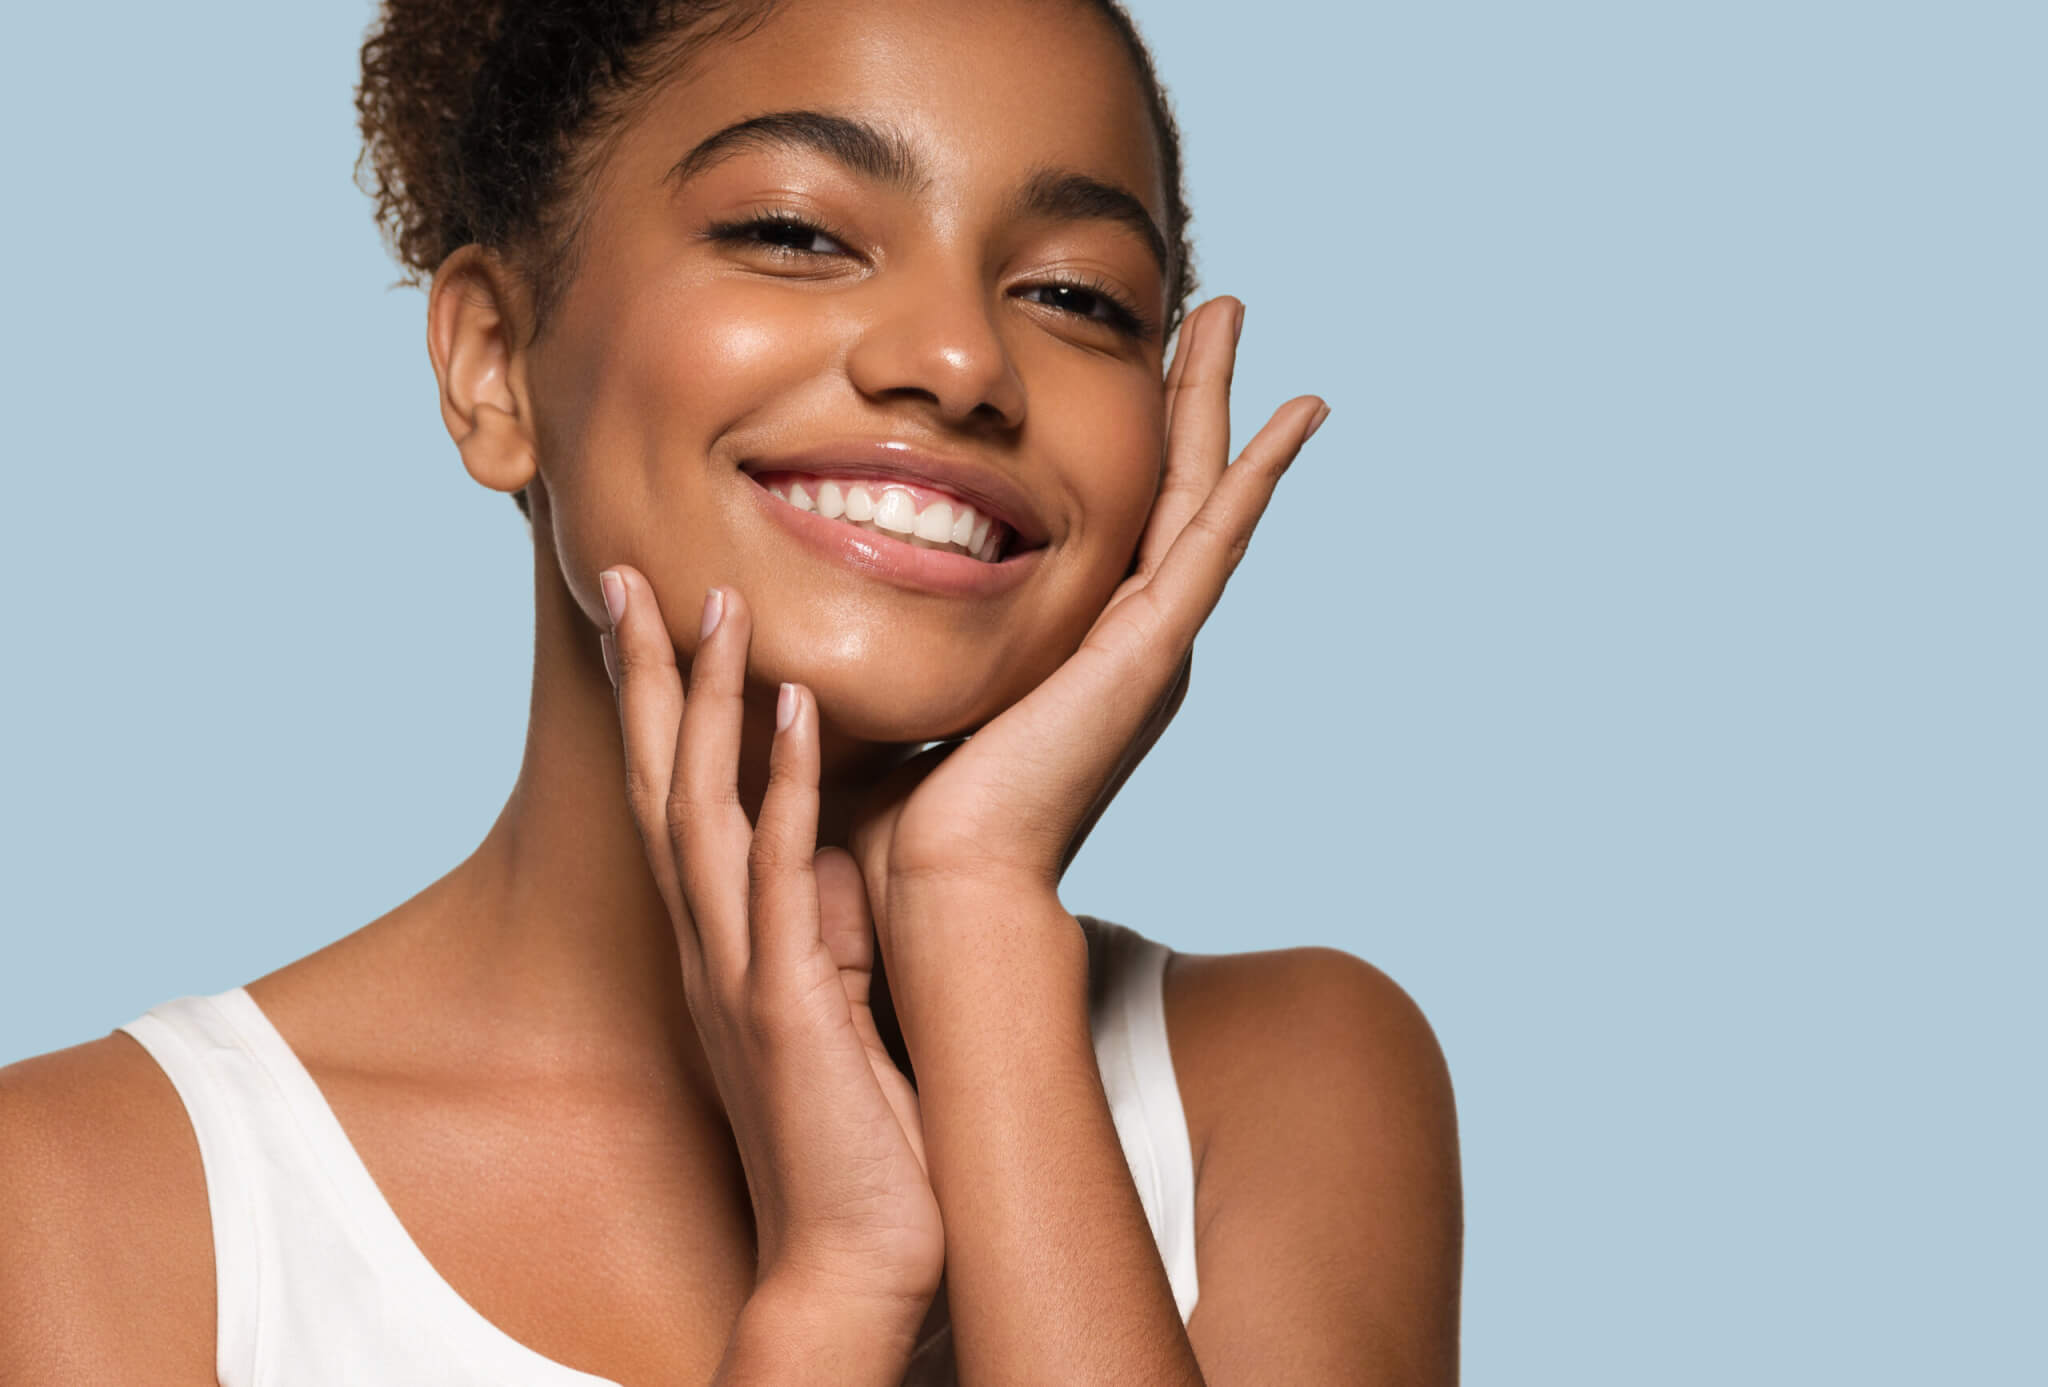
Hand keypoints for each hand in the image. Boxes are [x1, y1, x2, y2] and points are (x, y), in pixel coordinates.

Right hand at [598, 569, 944, 1311]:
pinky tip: (795, 710)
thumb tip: (835, 851)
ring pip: (702, 813)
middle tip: (634, 577)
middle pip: (661, 787)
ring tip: (714, 605)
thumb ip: (821, 930)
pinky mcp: (786, 1008)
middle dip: (648, 682)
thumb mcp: (830, 1013)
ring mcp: (741, 974)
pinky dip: (781, 789)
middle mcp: (711, 948)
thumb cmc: (849, 1144)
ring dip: (704, 707)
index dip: (659, 713)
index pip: (675, 804)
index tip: (654, 623)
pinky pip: (781, 877)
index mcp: (722, 947)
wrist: (852, 1263)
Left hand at [848, 296, 1329, 907]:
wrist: (941, 889)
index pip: (1118, 519)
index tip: (1136, 360)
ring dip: (1217, 400)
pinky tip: (1297, 413)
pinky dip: (1260, 473)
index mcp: (1081, 654)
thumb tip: (835, 587)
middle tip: (1210, 313)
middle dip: (1186, 394)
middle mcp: (1131, 643)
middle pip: (1170, 489)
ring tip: (1232, 314)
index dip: (1133, 436)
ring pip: (1200, 493)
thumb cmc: (908, 825)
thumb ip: (898, 645)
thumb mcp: (908, 696)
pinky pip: (1216, 538)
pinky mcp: (1154, 650)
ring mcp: (1151, 644)